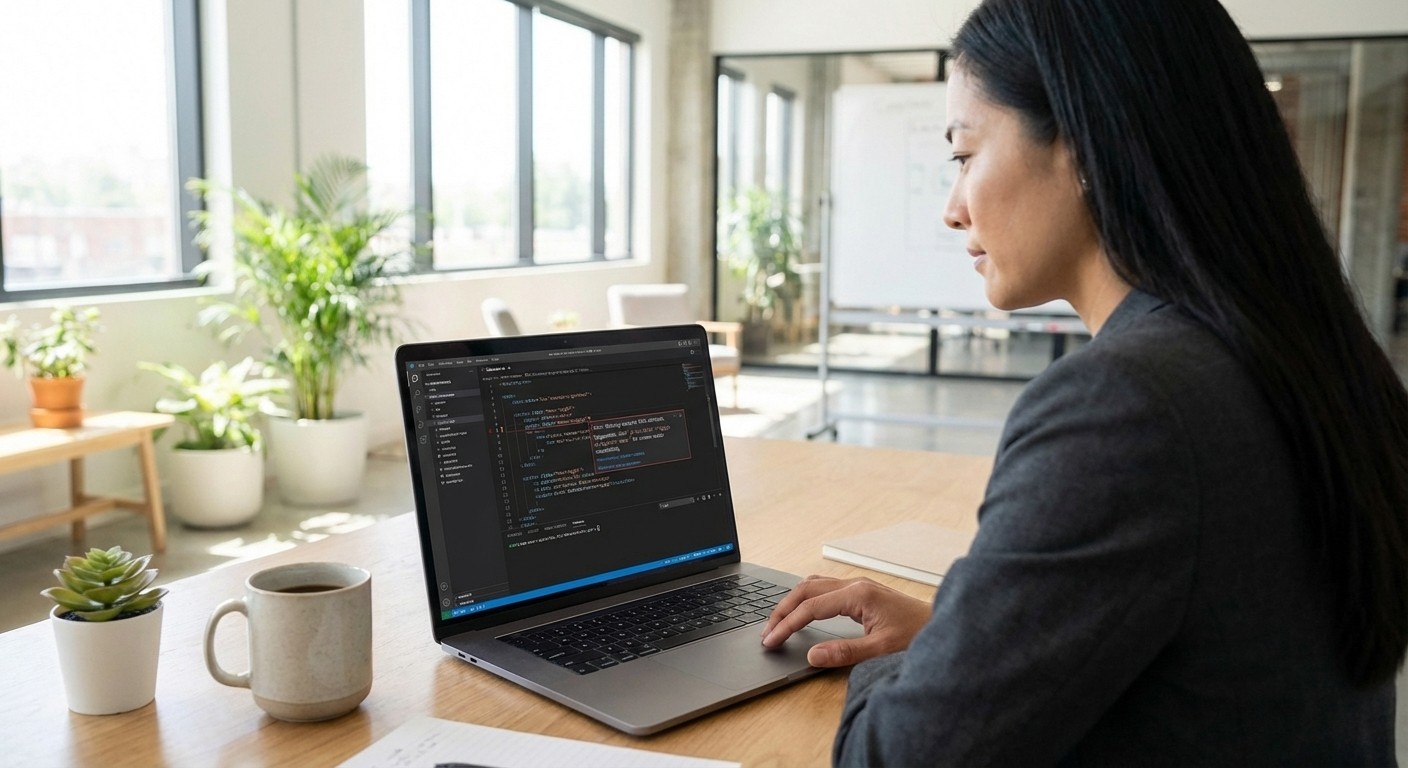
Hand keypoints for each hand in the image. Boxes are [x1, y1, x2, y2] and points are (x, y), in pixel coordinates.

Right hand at [759, 575, 931, 667]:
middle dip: (782, 610)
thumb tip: (812, 655)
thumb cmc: (919, 636)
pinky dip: (806, 599)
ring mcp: (858, 585)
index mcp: (858, 594)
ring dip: (792, 602)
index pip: (810, 607)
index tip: (771, 640)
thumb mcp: (881, 650)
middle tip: (767, 632)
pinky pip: (824, 588)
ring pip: (813, 585)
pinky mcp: (862, 592)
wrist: (944, 626)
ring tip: (778, 623)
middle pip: (805, 589)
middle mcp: (855, 584)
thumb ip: (845, 652)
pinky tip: (802, 611)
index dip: (787, 624)